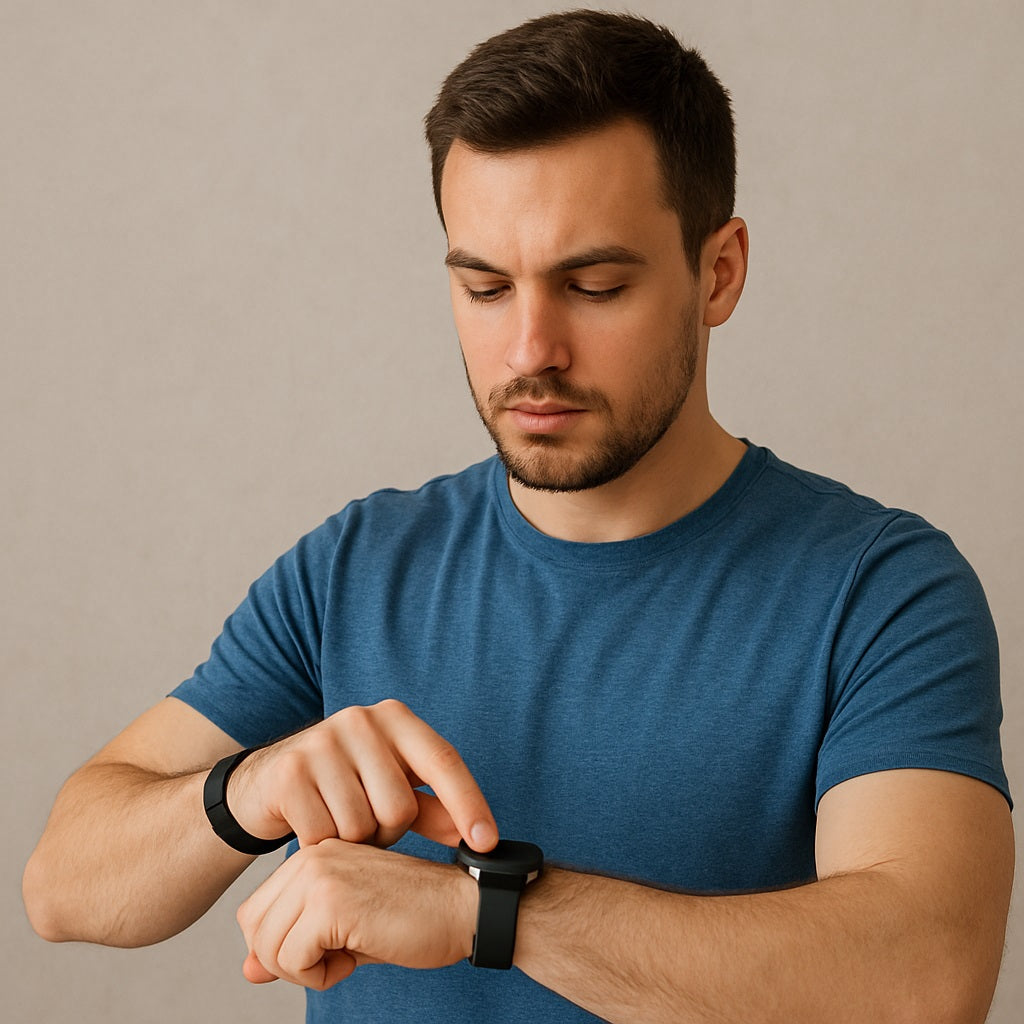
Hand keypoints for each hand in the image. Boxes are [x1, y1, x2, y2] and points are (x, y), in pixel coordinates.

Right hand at [226, 700, 496, 850]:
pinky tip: (314, 825)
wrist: (267, 782)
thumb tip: (480, 840)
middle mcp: (361, 720)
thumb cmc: (344, 785)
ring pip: (361, 825)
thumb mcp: (390, 786)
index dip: (468, 804)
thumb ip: (433, 809)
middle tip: (368, 824)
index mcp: (395, 718)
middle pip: (400, 807)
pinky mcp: (291, 772)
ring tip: (339, 822)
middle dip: (387, 832)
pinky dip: (322, 844)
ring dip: (354, 841)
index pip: (443, 761)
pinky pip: (324, 835)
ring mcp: (322, 742)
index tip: (487, 845)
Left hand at [236, 839, 475, 988]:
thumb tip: (246, 972)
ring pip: (267, 948)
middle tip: (341, 954)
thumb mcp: (343, 933)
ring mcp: (320, 874)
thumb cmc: (412, 919)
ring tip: (351, 954)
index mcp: (314, 853)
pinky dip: (320, 977)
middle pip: (254, 929)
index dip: (287, 946)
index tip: (333, 944)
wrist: (464, 909)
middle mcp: (311, 855)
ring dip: (306, 971)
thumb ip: (292, 947)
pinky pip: (291, 960)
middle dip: (289, 961)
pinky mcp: (331, 901)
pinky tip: (357, 957)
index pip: (256, 912)